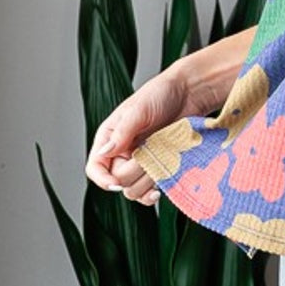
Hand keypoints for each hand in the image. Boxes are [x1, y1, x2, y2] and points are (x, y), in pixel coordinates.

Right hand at [84, 64, 190, 206]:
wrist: (189, 93)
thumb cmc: (160, 94)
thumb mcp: (138, 110)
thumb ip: (122, 132)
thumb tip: (105, 152)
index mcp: (110, 138)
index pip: (95, 168)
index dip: (103, 179)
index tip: (117, 183)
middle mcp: (122, 154)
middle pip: (118, 181)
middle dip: (135, 172)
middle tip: (152, 151)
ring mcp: (140, 163)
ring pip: (134, 190)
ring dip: (148, 180)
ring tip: (162, 158)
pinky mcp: (157, 168)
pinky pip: (148, 192)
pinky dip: (154, 192)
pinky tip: (162, 183)